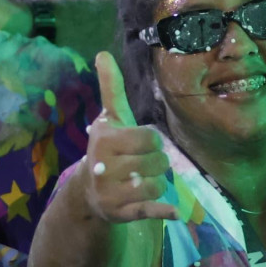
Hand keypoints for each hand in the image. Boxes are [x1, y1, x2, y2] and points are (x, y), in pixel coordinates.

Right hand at [82, 51, 177, 223]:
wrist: (89, 190)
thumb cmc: (108, 148)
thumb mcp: (110, 118)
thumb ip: (110, 88)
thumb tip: (103, 53)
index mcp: (106, 140)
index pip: (151, 138)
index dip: (153, 141)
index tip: (142, 144)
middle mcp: (105, 166)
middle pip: (158, 162)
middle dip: (157, 163)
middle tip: (143, 165)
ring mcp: (112, 192)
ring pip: (158, 184)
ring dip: (159, 183)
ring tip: (144, 180)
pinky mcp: (121, 213)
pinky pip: (151, 210)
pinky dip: (164, 211)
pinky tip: (176, 212)